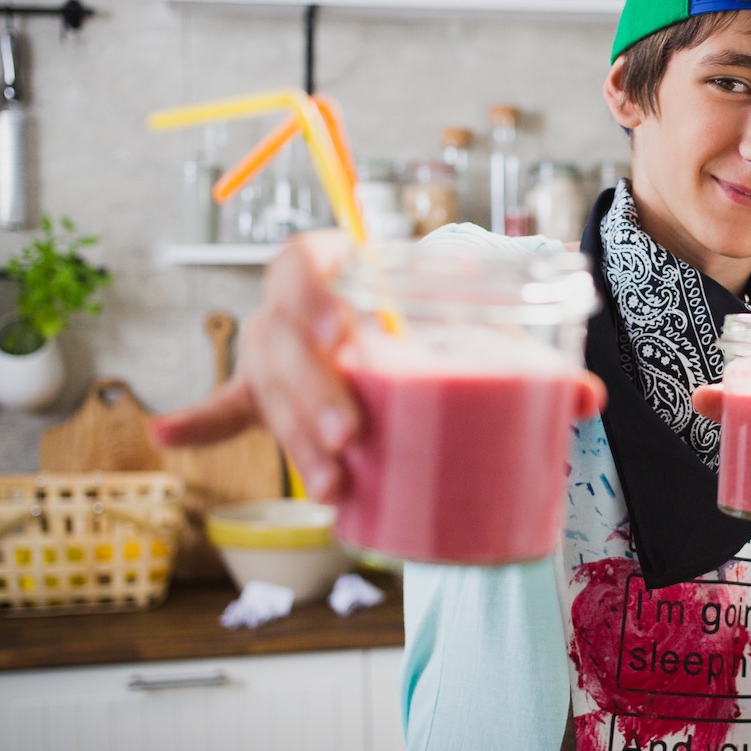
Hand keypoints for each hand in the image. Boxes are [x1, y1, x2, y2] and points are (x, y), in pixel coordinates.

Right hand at [152, 230, 608, 502]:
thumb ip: (530, 356)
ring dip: (289, 437)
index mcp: (342, 267)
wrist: (413, 307)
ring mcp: (277, 355)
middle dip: (308, 393)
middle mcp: (298, 310)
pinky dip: (202, 421)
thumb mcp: (478, 320)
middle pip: (280, 342)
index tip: (342, 332)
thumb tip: (585, 400)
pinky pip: (232, 407)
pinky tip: (165, 431)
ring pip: (265, 390)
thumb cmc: (437, 307)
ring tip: (326, 485)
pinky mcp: (270, 396)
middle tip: (348, 436)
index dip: (313, 293)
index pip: (305, 264)